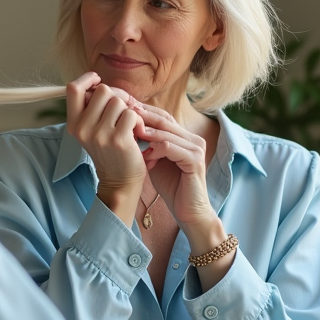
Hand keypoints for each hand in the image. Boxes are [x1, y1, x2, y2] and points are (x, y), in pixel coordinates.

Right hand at [65, 72, 147, 222]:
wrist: (120, 181)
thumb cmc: (110, 151)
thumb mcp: (92, 130)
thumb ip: (92, 108)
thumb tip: (98, 82)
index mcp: (73, 124)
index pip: (73, 89)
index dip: (87, 79)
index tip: (97, 81)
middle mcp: (82, 128)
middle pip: (103, 90)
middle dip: (116, 98)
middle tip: (120, 114)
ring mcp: (99, 134)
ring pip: (119, 101)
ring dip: (128, 111)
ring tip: (127, 127)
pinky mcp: (118, 139)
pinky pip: (132, 113)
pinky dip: (138, 121)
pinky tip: (136, 134)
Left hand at [134, 102, 224, 252]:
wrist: (188, 211)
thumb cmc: (172, 187)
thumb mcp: (156, 161)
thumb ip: (147, 146)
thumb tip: (127, 131)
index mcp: (185, 137)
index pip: (163, 116)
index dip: (143, 111)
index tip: (124, 108)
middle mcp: (193, 139)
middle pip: (164, 119)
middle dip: (142, 115)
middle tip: (123, 112)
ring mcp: (196, 148)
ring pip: (166, 132)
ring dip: (146, 133)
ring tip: (129, 132)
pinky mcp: (195, 160)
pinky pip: (170, 147)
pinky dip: (154, 150)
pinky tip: (143, 156)